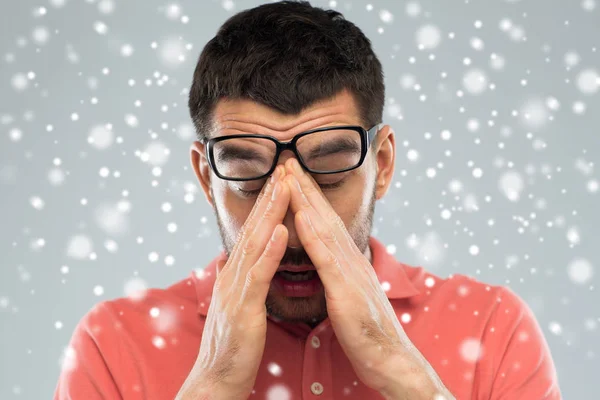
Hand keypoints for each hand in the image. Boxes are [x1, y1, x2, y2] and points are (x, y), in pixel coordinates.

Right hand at [176, 165, 290, 399]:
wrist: (216, 379)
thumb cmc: (232, 345)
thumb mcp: (234, 305)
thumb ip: (235, 281)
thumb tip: (233, 262)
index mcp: (235, 274)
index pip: (254, 232)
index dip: (267, 204)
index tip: (281, 180)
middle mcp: (232, 275)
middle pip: (253, 228)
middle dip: (269, 196)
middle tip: (284, 167)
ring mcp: (235, 289)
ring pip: (255, 243)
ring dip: (270, 212)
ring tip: (284, 185)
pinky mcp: (243, 308)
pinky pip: (259, 275)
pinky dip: (270, 250)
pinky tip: (281, 230)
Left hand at [282, 158, 447, 396]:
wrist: (389, 358)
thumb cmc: (367, 331)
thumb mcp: (350, 294)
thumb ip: (339, 272)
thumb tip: (328, 259)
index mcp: (348, 260)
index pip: (325, 221)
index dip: (308, 196)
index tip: (292, 175)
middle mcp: (351, 258)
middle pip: (324, 215)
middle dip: (304, 186)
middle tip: (287, 159)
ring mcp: (350, 272)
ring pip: (325, 228)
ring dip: (306, 199)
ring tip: (290, 175)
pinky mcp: (346, 290)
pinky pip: (327, 259)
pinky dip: (313, 235)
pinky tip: (301, 216)